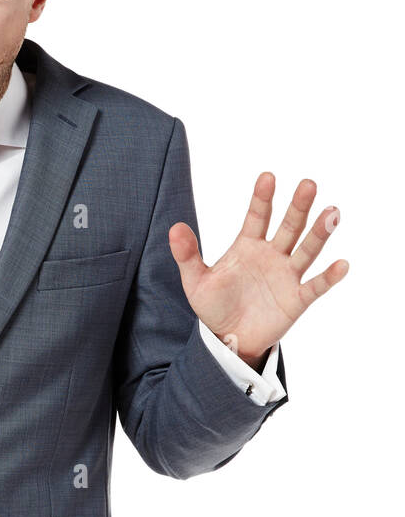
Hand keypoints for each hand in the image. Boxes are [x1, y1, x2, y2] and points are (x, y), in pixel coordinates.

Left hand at [168, 174, 348, 364]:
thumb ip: (187, 254)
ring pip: (306, 249)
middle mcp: (271, 255)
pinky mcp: (296, 299)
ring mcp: (286, 275)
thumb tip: (174, 228)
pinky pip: (316, 286)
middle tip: (308, 184)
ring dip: (319, 233)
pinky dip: (329, 276)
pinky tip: (342, 264)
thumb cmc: (213, 306)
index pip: (257, 216)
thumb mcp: (195, 281)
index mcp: (247, 245)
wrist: (227, 339)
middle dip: (298, 206)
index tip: (268, 177)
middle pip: (288, 226)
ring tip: (332, 212)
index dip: (262, 198)